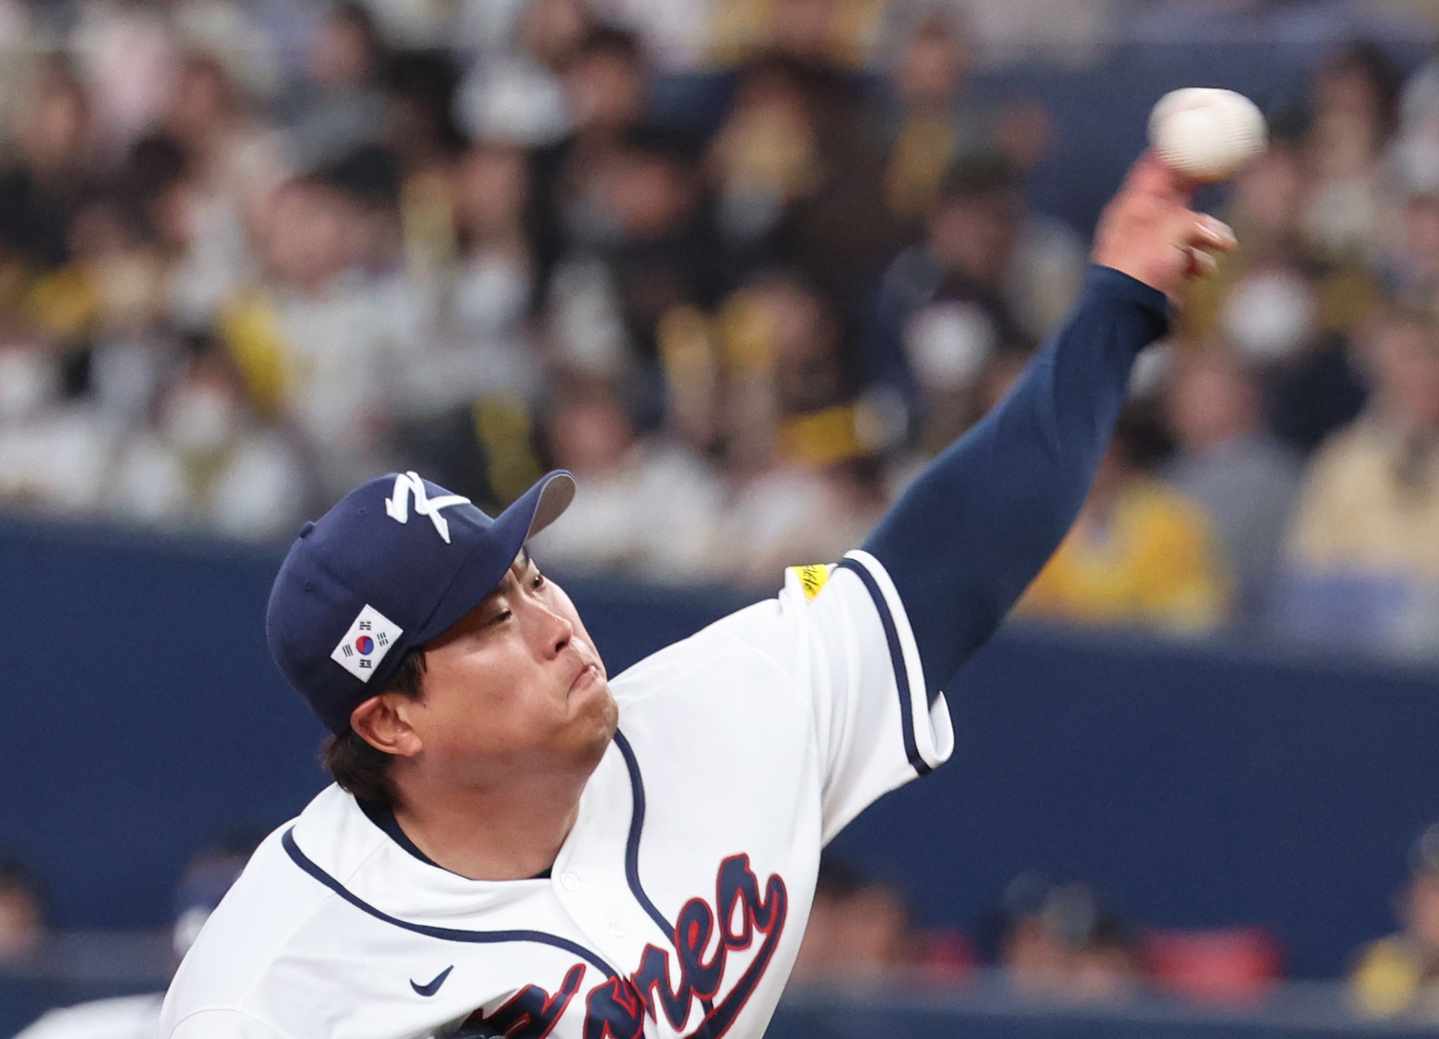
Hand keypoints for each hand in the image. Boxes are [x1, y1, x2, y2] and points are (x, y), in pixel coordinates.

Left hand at [1090, 152, 1235, 300]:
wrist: (1127, 313)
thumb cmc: (1139, 269)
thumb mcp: (1168, 233)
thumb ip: (1194, 222)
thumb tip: (1216, 233)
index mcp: (1134, 205)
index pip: (1156, 167)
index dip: (1179, 151)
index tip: (1200, 137)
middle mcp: (1143, 220)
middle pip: (1176, 191)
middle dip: (1201, 184)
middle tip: (1225, 171)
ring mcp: (1154, 244)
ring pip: (1191, 226)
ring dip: (1210, 234)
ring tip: (1223, 243)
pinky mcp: (1165, 267)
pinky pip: (1191, 255)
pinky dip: (1202, 260)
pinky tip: (1202, 269)